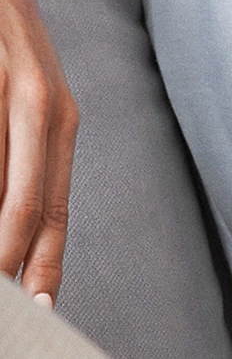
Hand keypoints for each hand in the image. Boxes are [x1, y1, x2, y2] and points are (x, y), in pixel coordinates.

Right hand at [0, 0, 77, 306]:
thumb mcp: (9, 98)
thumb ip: (12, 163)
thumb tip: (9, 239)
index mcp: (56, 120)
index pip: (50, 215)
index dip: (40, 274)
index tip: (37, 319)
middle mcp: (47, 109)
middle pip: (32, 215)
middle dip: (14, 274)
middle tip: (17, 322)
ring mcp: (22, 92)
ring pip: (12, 196)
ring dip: (2, 243)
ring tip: (5, 293)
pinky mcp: (9, 78)